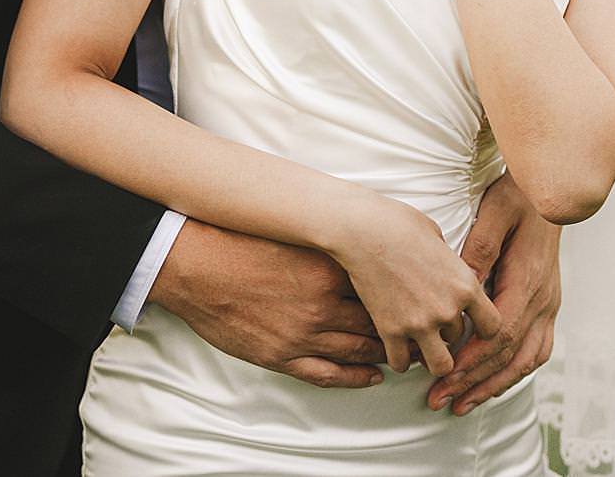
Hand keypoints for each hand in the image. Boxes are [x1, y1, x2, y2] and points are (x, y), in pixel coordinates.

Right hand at [149, 220, 389, 388]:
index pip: (381, 290)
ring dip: (383, 355)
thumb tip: (361, 249)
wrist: (196, 266)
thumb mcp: (293, 237)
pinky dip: (355, 378)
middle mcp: (321, 305)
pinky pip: (329, 374)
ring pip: (358, 351)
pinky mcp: (282, 356)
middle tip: (418, 332)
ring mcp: (302, 335)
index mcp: (326, 270)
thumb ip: (327, 248)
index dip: (401, 297)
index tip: (413, 298)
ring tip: (401, 355)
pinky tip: (372, 376)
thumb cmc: (240, 245)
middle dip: (401, 330)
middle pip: (376, 323)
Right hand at [329, 194, 502, 376]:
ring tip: (420, 345)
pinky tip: (395, 346)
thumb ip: (448, 262)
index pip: (493, 326)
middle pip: (459, 341)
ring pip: (440, 365)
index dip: (483, 328)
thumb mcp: (436, 236)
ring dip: (431, 356)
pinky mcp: (390, 330)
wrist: (362, 229)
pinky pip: (401, 363)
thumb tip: (448, 267)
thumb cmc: (398, 223)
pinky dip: (399, 358)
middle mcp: (447, 309)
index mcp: (464, 285)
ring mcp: (419, 323)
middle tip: (433, 326)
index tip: (472, 324)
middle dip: (447, 334)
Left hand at [424, 172, 561, 416]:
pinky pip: (537, 348)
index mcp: (529, 280)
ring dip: (494, 385)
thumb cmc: (517, 196)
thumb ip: (480, 249)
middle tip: (440, 401)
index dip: (473, 361)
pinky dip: (514, 371)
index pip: (501, 335)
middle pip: (512, 356)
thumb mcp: (495, 212)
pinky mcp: (548, 303)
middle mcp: (544, 298)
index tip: (444, 377)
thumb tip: (462, 286)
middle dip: (475, 383)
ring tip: (462, 403)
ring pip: (528, 359)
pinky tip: (492, 382)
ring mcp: (550, 303)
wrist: (551, 187)